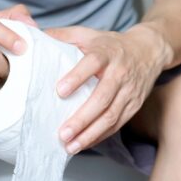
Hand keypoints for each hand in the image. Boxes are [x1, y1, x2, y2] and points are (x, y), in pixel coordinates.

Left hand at [46, 25, 172, 153]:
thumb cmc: (111, 44)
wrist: (149, 50)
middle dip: (82, 118)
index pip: (92, 63)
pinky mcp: (134, 105)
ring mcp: (129, 91)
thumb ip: (61, 36)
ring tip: (71, 146)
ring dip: (90, 133)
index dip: (77, 77)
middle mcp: (120, 72)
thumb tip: (31, 37)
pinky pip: (117, 124)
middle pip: (102, 98)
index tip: (60, 91)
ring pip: (111, 116)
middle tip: (63, 133)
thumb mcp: (88, 34)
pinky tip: (84, 143)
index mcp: (106, 52)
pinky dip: (100, 136)